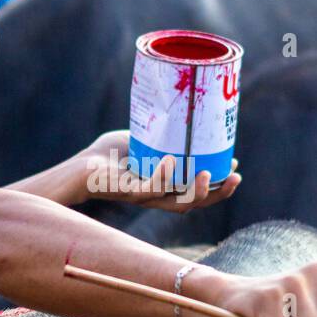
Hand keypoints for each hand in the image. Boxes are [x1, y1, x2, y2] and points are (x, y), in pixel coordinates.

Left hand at [79, 130, 241, 213]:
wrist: (80, 166)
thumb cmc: (108, 155)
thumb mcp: (144, 138)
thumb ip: (163, 131)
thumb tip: (186, 113)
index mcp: (165, 188)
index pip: (198, 192)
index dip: (219, 185)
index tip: (235, 167)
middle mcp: (158, 197)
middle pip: (196, 203)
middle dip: (220, 193)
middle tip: (236, 178)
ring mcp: (145, 197)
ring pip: (179, 204)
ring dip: (199, 193)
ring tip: (212, 175)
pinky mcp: (128, 192)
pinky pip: (150, 189)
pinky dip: (162, 176)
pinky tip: (171, 160)